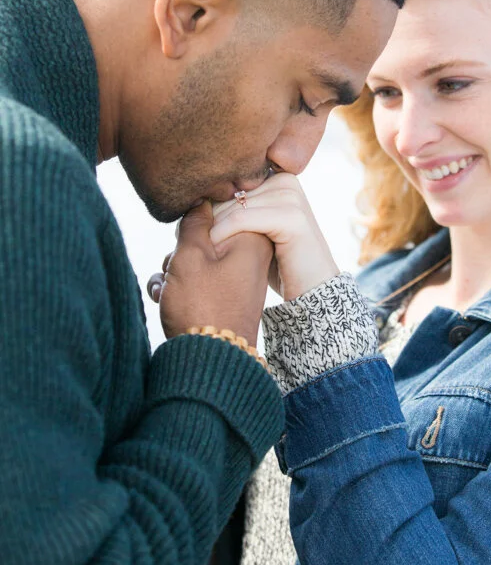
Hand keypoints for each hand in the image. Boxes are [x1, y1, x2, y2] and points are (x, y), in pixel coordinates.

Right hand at [146, 201, 273, 343]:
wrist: (209, 363)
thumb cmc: (202, 306)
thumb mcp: (191, 256)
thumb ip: (194, 222)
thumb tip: (202, 201)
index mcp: (252, 239)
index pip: (221, 207)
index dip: (194, 219)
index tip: (186, 237)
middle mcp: (250, 256)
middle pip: (208, 235)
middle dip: (180, 249)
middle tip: (174, 266)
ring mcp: (238, 278)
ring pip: (199, 258)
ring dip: (175, 269)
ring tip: (168, 288)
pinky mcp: (226, 296)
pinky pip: (200, 279)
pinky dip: (180, 286)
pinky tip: (164, 298)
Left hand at [209, 175, 338, 301]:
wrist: (312, 289)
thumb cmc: (279, 262)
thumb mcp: (255, 231)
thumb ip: (236, 211)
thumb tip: (196, 202)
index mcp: (277, 177)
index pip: (228, 185)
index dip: (208, 210)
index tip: (196, 235)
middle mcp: (286, 181)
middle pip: (228, 195)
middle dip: (209, 222)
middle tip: (198, 248)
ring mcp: (291, 197)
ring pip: (232, 207)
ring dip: (213, 232)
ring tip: (207, 255)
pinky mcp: (291, 217)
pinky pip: (241, 219)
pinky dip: (223, 235)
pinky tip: (215, 253)